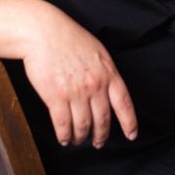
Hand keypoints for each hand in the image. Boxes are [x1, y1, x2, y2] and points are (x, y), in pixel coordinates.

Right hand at [21, 3, 138, 148]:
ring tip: (78, 140)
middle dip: (101, 135)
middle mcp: (95, 85)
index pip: (124, 103)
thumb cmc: (67, 37)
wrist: (43, 32)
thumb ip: (104, 71)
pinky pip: (63, 124)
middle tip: (98, 142)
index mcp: (108, 72)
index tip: (131, 135)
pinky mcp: (56, 97)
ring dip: (81, 137)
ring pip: (83, 125)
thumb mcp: (96, 51)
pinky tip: (64, 137)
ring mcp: (76, 92)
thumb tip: (107, 89)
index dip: (129, 122)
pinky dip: (64, 135)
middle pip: (102, 119)